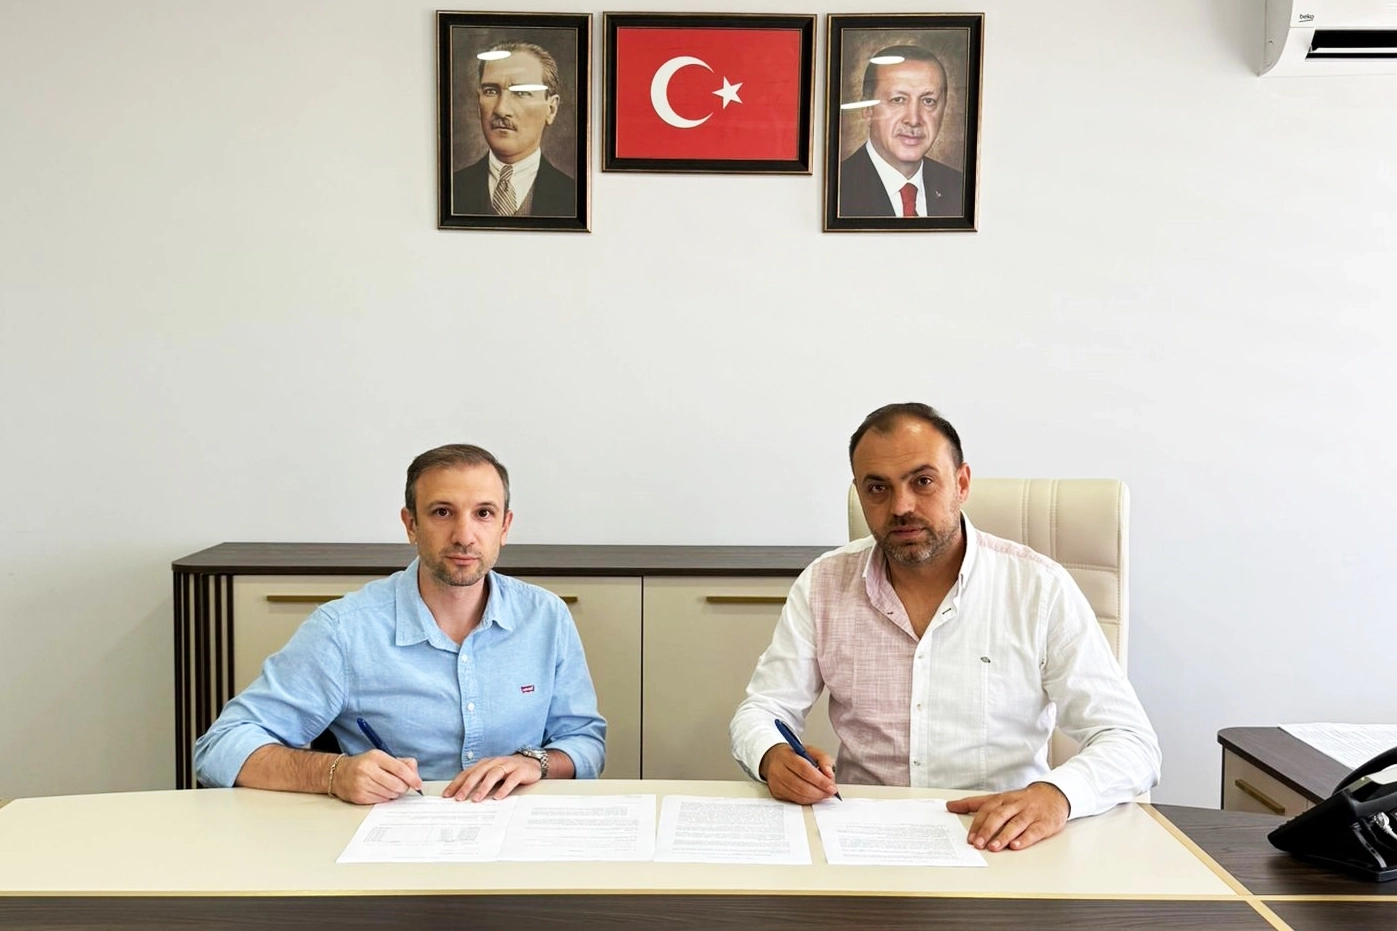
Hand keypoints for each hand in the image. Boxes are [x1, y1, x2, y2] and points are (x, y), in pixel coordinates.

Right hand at [331, 750, 422, 804]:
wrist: (340, 774)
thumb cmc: (365, 765)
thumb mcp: (382, 758)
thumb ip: (402, 763)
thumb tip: (416, 775)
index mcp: (376, 757)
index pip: (399, 768)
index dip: (412, 778)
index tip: (418, 784)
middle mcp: (368, 770)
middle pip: (397, 784)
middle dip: (404, 787)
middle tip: (402, 786)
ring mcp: (362, 784)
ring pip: (390, 794)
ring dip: (395, 793)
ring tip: (389, 787)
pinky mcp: (359, 796)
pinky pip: (381, 801)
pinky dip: (385, 798)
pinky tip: (380, 791)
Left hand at [444, 754, 541, 801]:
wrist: (532, 763)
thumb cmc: (508, 771)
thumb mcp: (492, 775)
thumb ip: (480, 782)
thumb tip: (463, 796)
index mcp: (485, 764)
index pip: (467, 773)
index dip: (457, 783)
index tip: (447, 795)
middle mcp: (494, 763)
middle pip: (478, 773)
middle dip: (467, 786)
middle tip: (459, 798)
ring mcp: (508, 766)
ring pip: (493, 775)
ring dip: (483, 787)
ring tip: (476, 799)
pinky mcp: (520, 771)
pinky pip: (511, 780)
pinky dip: (504, 788)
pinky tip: (498, 797)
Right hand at [759, 743, 837, 804]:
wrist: (774, 759)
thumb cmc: (794, 755)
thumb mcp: (810, 750)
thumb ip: (823, 759)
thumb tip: (829, 774)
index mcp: (786, 756)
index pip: (804, 770)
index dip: (820, 780)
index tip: (832, 786)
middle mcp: (778, 770)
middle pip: (801, 786)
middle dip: (819, 792)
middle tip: (830, 792)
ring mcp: (775, 783)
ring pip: (798, 796)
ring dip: (815, 797)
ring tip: (824, 793)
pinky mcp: (776, 793)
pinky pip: (795, 800)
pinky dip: (808, 800)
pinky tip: (814, 795)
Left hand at [945, 782, 1069, 851]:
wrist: (1053, 795)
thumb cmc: (1021, 800)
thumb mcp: (998, 798)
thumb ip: (974, 803)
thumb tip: (950, 806)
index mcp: (1003, 799)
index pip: (987, 810)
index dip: (978, 824)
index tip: (969, 838)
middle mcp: (1015, 805)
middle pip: (999, 816)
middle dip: (987, 830)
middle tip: (978, 844)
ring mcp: (1030, 814)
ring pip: (1016, 823)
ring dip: (1003, 836)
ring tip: (993, 848)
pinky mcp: (1044, 823)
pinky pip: (1034, 831)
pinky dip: (1024, 839)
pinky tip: (1016, 846)